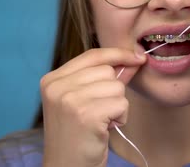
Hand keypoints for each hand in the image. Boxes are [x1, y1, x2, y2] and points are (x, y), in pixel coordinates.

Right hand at [39, 47, 145, 166]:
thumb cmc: (78, 136)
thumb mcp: (85, 101)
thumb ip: (106, 78)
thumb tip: (133, 58)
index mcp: (53, 79)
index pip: (92, 55)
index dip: (117, 54)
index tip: (137, 56)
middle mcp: (57, 86)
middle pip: (107, 71)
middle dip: (113, 91)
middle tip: (99, 113)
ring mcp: (69, 99)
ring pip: (116, 87)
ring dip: (117, 106)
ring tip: (100, 122)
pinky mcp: (86, 114)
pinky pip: (121, 103)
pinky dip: (120, 118)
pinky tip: (105, 129)